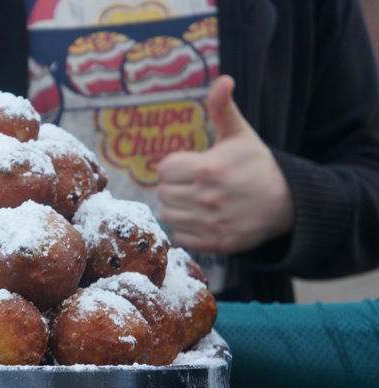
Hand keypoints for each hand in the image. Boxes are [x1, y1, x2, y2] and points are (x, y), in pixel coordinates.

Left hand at [156, 75, 292, 253]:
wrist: (288, 201)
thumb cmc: (257, 164)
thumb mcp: (240, 134)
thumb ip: (223, 108)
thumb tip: (223, 79)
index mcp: (208, 168)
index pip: (164, 170)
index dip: (174, 167)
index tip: (188, 166)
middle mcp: (208, 197)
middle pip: (163, 193)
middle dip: (174, 186)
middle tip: (192, 184)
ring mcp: (212, 223)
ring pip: (168, 215)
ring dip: (177, 208)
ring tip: (195, 200)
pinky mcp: (217, 243)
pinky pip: (181, 237)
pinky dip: (186, 229)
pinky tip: (201, 218)